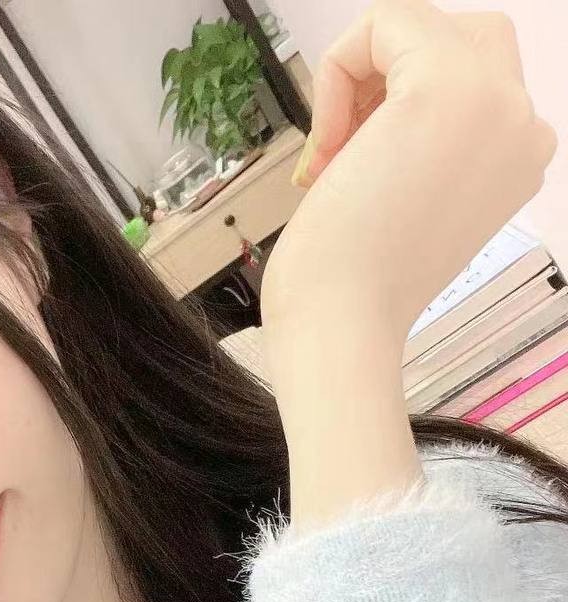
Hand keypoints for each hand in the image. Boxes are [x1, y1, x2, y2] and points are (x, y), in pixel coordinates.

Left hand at [260, 0, 557, 343]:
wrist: (343, 321)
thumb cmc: (356, 281)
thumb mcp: (411, 193)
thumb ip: (423, 140)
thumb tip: (386, 98)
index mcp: (521, 157)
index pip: (468, 79)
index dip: (393, 107)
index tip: (357, 167)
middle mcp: (524, 124)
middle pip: (454, 38)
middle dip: (384, 81)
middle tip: (344, 151)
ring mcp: (496, 100)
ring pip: (418, 25)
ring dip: (359, 80)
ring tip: (334, 155)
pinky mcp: (446, 83)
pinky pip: (383, 22)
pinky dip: (337, 73)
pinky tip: (328, 144)